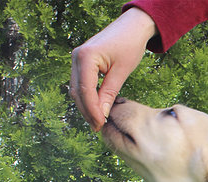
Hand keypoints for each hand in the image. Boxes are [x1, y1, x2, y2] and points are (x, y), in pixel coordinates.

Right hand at [69, 8, 157, 130]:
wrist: (132, 27)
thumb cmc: (130, 45)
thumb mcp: (121, 72)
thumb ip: (109, 93)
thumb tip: (102, 115)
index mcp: (85, 57)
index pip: (85, 91)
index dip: (92, 110)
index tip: (101, 125)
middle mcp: (76, 57)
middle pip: (77, 91)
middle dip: (87, 111)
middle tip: (99, 128)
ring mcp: (77, 59)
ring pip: (77, 89)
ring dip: (86, 106)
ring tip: (98, 121)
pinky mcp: (81, 62)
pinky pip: (81, 83)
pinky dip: (87, 97)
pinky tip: (97, 108)